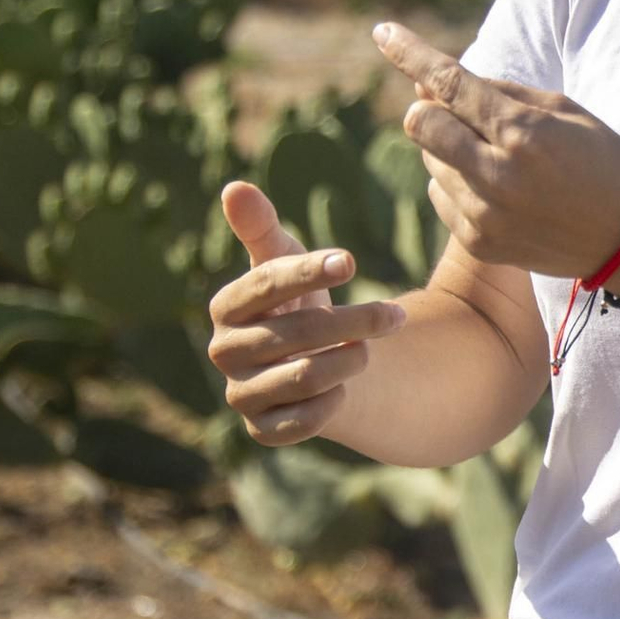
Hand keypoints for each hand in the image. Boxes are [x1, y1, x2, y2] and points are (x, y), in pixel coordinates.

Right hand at [207, 180, 407, 445]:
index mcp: (226, 306)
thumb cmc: (298, 299)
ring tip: (368, 348)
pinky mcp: (263, 431)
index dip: (307, 272)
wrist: (313, 357)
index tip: (350, 261)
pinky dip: (335, 401)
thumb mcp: (285, 259)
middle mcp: (224, 352)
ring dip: (349, 360)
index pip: (265, 284)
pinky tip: (347, 385)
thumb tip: (234, 187)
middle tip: (395, 314)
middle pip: (295, 334)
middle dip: (353, 321)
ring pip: (304, 378)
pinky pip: (304, 422)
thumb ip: (262, 227)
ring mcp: (240, 395)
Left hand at [371, 20, 619, 278]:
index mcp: (524, 134)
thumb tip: (433, 83)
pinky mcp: (478, 244)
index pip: (449, 84)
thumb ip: (499, 91)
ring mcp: (484, 215)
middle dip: (432, 108)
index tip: (383, 32)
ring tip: (499, 158)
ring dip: (449, 147)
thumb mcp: (566, 110)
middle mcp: (497, 176)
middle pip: (421, 124)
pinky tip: (498, 188)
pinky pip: (440, 196)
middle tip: (462, 109)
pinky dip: (457, 182)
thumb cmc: (605, 161)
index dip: (410, 54)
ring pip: (429, 161)